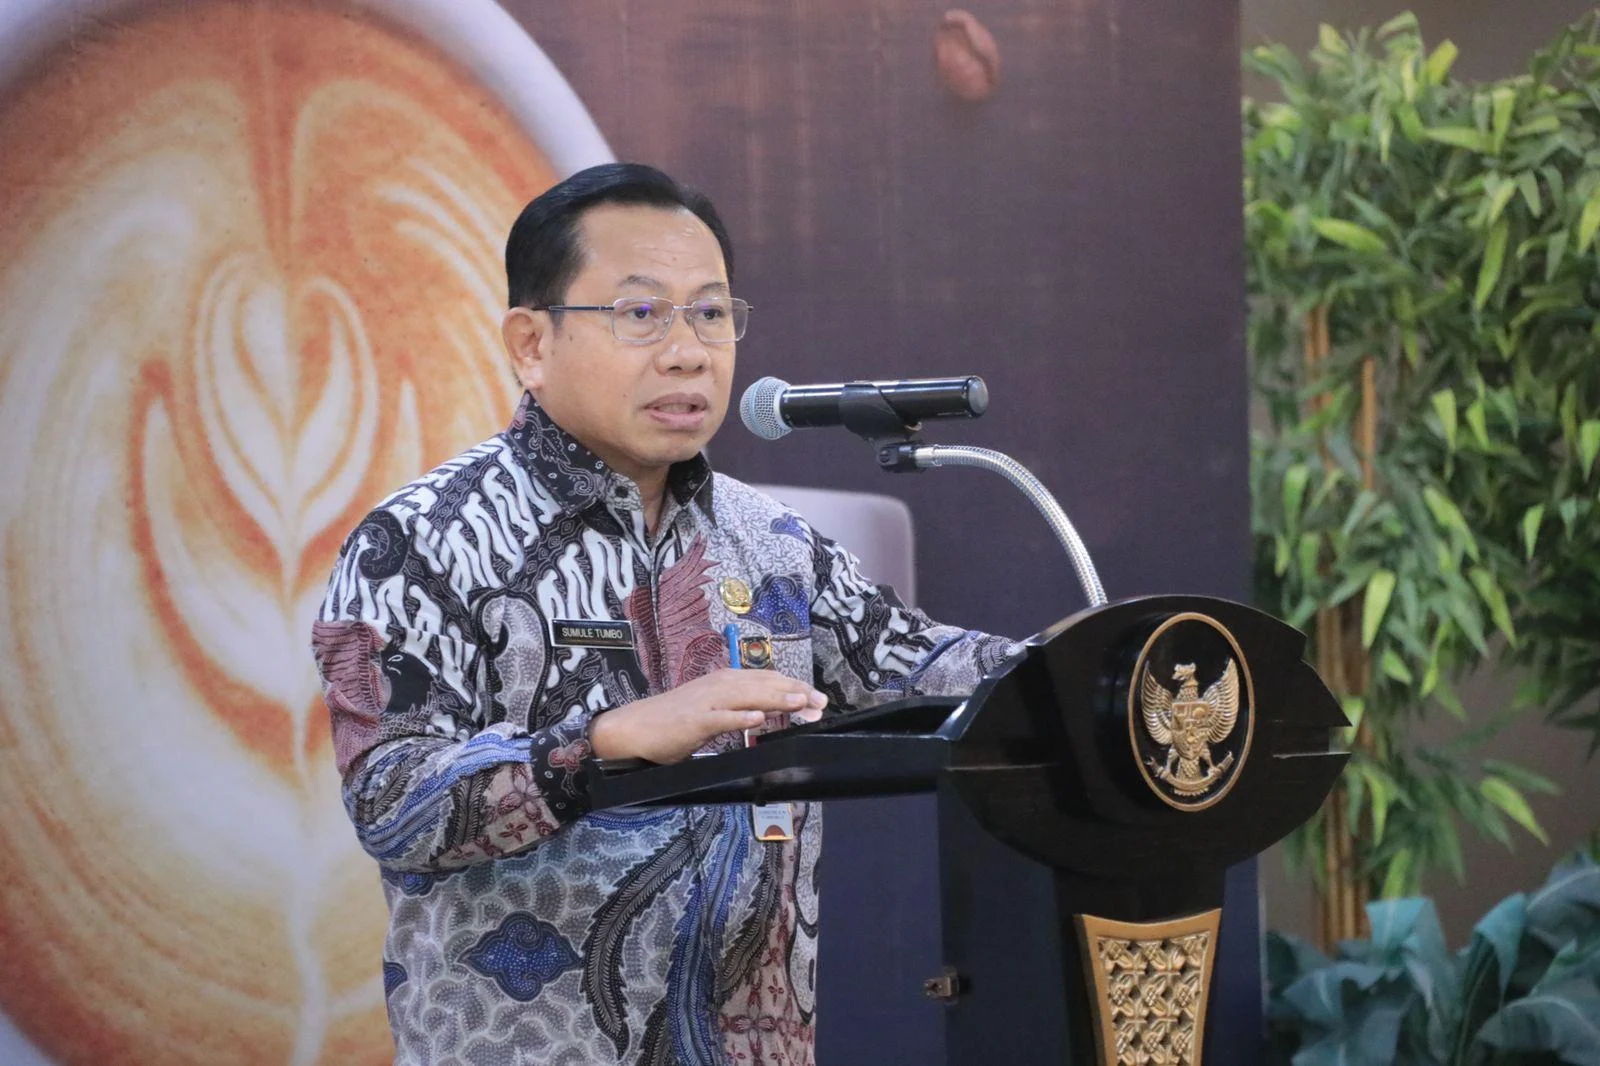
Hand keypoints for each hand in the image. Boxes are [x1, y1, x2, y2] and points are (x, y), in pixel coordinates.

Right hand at [588, 669, 827, 763]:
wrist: (634, 728)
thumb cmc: (673, 721)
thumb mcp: (712, 711)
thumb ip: (739, 708)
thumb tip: (768, 711)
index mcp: (724, 682)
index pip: (766, 679)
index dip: (794, 687)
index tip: (817, 699)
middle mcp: (718, 686)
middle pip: (763, 685)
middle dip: (795, 692)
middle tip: (820, 702)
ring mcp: (706, 703)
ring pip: (746, 696)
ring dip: (775, 698)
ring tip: (800, 701)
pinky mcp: (694, 721)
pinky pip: (720, 719)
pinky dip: (739, 717)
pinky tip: (757, 718)